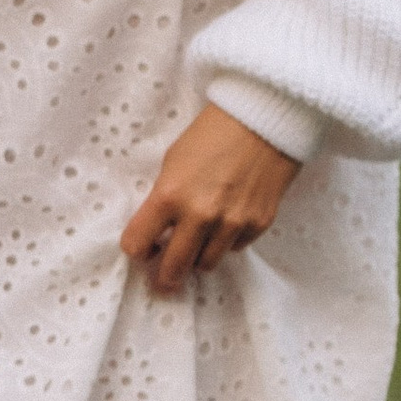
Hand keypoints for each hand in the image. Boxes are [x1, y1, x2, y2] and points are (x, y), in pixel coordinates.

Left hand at [120, 103, 298, 295]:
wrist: (263, 121)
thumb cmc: (212, 134)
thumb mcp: (173, 162)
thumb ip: (164, 198)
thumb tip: (159, 229)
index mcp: (169, 196)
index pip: (138, 244)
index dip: (136, 249)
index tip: (140, 249)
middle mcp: (200, 216)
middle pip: (173, 267)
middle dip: (164, 276)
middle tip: (163, 280)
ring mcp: (232, 223)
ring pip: (206, 264)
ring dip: (197, 258)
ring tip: (195, 247)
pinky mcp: (258, 224)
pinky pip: (235, 248)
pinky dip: (227, 242)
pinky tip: (225, 225)